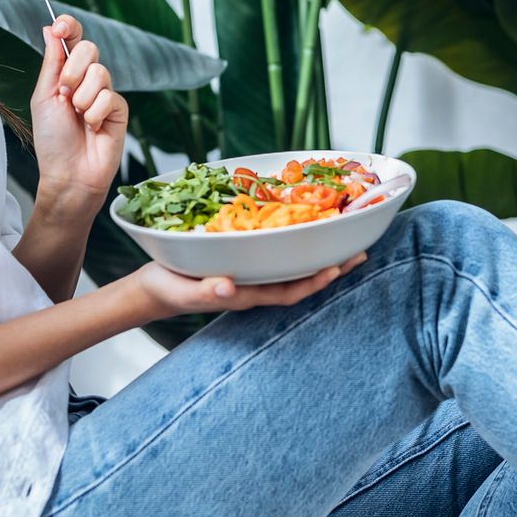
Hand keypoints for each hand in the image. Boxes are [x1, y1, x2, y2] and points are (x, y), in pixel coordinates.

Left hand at [30, 15, 127, 212]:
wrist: (68, 173)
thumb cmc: (52, 140)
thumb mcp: (44, 96)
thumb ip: (52, 63)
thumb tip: (50, 29)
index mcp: (66, 73)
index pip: (72, 38)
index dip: (69, 26)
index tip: (60, 27)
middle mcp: (87, 79)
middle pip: (89, 48)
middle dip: (72, 72)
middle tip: (65, 96)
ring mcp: (105, 93)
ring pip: (99, 73)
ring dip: (82, 99)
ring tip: (78, 119)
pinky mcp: (119, 109)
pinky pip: (109, 96)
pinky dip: (96, 114)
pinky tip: (93, 128)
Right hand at [125, 252, 367, 319]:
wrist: (155, 287)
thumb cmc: (170, 290)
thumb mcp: (184, 290)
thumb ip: (206, 290)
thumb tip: (229, 287)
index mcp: (248, 293)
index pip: (290, 291)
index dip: (315, 282)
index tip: (337, 268)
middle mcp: (257, 283)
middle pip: (302, 276)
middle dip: (332, 266)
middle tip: (361, 250)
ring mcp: (252, 270)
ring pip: (294, 262)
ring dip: (320, 251)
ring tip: (345, 235)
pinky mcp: (244, 256)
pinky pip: (277, 249)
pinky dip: (295, 238)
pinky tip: (305, 223)